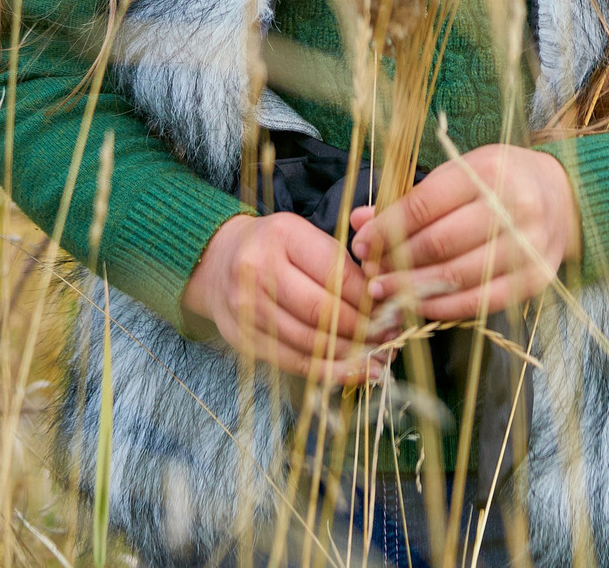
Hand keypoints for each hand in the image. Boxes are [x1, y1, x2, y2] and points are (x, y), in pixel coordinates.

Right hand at [180, 213, 380, 384]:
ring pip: (310, 341)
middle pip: (323, 310)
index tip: (394, 310)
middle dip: (364, 329)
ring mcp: (247, 307)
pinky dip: (327, 371)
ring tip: (379, 360)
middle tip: (392, 338)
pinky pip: (293, 361)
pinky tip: (353, 373)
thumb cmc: (273, 247)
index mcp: (283, 235)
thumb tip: (384, 302)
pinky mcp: (243, 338)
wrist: (215, 261)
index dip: (369, 298)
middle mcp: (259, 269)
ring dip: (351, 355)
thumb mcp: (303, 236)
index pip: (336, 273)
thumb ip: (339, 263)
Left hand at [349, 145, 579, 321]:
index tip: (361, 243)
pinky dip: (444, 308)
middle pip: (438, 243)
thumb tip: (358, 221)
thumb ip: (409, 199)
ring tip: (386, 292)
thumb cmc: (499, 181)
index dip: (386, 228)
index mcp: (487, 172)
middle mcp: (512, 207)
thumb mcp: (457, 174)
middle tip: (369, 274)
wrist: (562, 197)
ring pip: (457, 276)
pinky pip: (481, 301)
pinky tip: (419, 305)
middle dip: (395, 262)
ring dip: (413, 289)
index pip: (424, 206)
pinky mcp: (535, 279)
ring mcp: (527, 246)